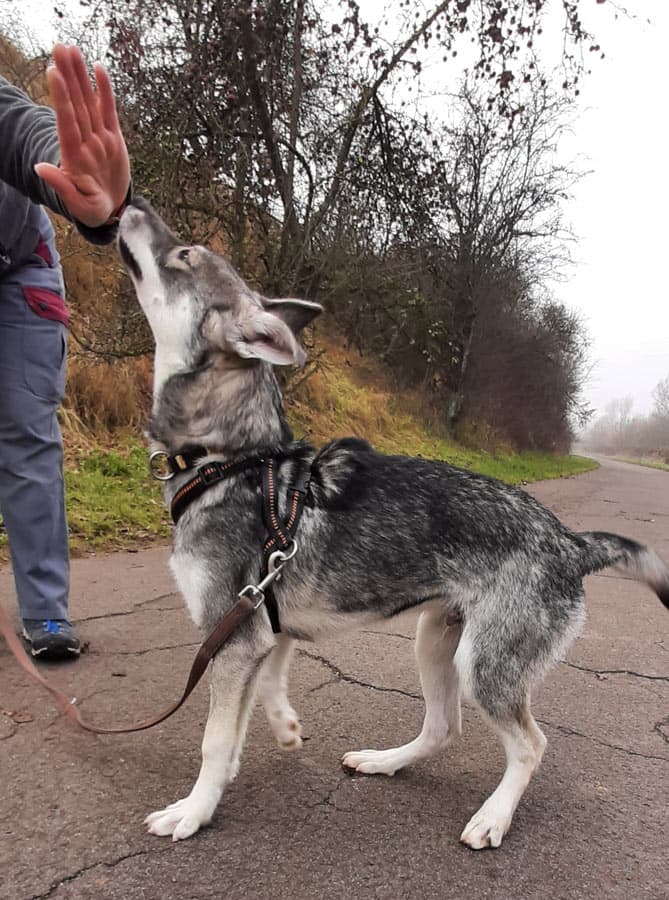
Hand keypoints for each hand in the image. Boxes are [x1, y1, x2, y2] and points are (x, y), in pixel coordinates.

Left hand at [34, 45, 129, 228]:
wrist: (110, 211)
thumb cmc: (91, 210)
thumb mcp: (78, 205)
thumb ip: (61, 186)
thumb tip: (40, 168)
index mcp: (75, 157)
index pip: (67, 123)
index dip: (62, 99)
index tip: (54, 74)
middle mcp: (86, 142)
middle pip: (76, 105)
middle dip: (69, 77)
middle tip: (61, 48)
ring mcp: (99, 138)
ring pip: (89, 102)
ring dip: (80, 76)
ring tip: (72, 50)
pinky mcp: (113, 139)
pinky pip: (108, 111)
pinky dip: (104, 91)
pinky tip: (98, 69)